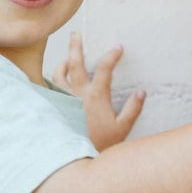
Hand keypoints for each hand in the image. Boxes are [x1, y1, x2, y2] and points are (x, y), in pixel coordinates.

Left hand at [52, 32, 145, 150]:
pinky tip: (56, 82)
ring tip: (66, 58)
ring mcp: (63, 100)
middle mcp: (77, 94)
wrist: (73, 158)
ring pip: (58, 74)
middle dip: (76, 47)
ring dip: (62, 63)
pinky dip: (53, 81)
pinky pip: (51, 89)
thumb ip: (132, 110)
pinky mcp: (55, 107)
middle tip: (75, 34)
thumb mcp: (122, 129)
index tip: (118, 47)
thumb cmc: (99, 144)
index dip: (112, 55)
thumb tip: (141, 92)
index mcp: (95, 96)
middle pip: (75, 63)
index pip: (104, 69)